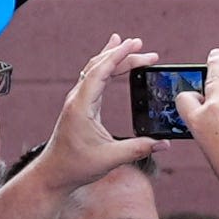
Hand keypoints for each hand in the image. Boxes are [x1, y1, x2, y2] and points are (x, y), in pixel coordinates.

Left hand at [44, 35, 165, 177]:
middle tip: (142, 46)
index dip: (117, 56)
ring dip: (112, 58)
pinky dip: (106, 68)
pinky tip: (113, 64)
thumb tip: (165, 143)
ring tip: (129, 46)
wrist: (53, 174)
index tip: (133, 44)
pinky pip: (93, 80)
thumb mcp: (110, 158)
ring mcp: (77, 102)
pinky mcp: (80, 107)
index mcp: (81, 106)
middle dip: (121, 54)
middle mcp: (77, 99)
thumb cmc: (76, 166)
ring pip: (94, 71)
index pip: (99, 72)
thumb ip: (139, 149)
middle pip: (99, 67)